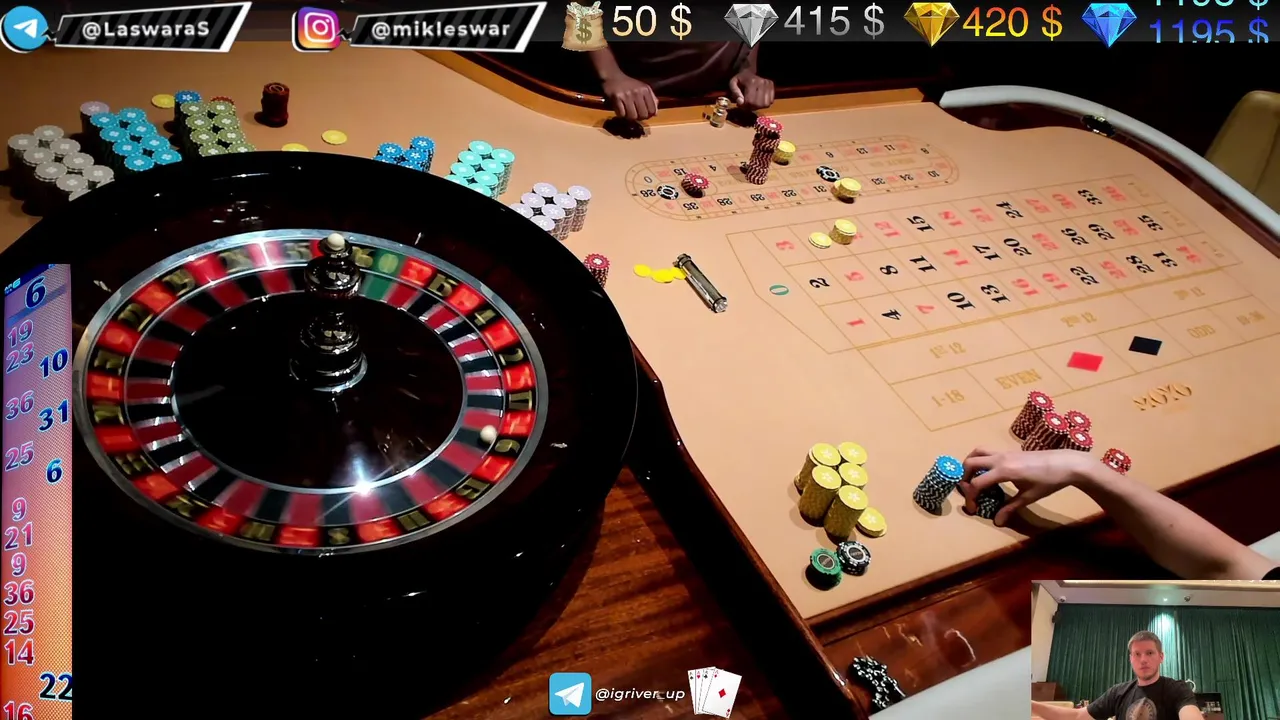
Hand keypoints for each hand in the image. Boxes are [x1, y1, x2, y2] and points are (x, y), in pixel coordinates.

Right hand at [602, 74, 657, 120]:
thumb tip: (655, 113)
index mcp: (645, 90)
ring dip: (630, 117)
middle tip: (635, 114)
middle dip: (639, 117)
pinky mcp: (616, 98)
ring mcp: (626, 95)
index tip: (644, 114)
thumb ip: (652, 99)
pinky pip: (621, 114)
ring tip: (628, 113)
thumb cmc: (630, 84)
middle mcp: (637, 92)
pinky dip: (621, 114)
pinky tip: (621, 109)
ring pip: (632, 116)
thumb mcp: (644, 88)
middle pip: (643, 115)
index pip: (652, 110)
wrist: (614, 76)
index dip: (649, 115)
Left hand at [729, 69, 774, 110]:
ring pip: (766, 104)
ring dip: (758, 107)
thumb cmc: (740, 79)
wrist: (748, 72)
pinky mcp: (772, 87)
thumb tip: (741, 102)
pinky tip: (759, 100)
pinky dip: (764, 104)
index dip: (744, 106)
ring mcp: (768, 84)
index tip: (741, 104)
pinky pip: (771, 102)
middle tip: (747, 104)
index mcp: (752, 82)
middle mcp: (762, 82)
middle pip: (758, 104)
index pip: (750, 101)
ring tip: (753, 102)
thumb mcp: (733, 84)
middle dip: (751, 107)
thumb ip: (735, 93)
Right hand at [959, 448, 1097, 526]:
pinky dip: (980, 460)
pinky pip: (987, 452)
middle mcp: (999, 459)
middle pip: (970, 463)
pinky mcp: (1009, 451)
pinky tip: (988, 473)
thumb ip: (1010, 508)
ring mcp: (1004, 452)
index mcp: (1004, 471)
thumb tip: (997, 522)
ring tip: (972, 478)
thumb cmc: (1049, 481)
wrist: (1066, 464)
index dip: (971, 497)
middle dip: (964, 478)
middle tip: (968, 492)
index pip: (977, 483)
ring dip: (969, 464)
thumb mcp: (1029, 497)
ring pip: (977, 452)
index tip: (973, 508)